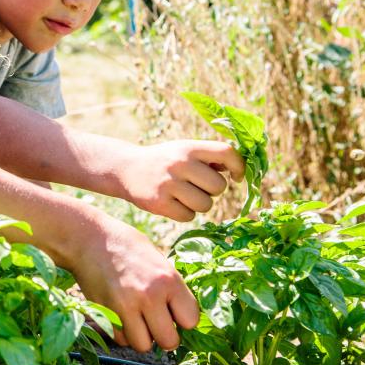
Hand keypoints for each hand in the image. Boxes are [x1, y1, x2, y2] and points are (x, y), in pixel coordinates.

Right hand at [67, 210, 197, 351]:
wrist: (88, 239)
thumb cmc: (127, 246)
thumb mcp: (159, 260)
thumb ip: (172, 289)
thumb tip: (184, 319)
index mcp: (168, 280)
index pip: (191, 320)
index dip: (184, 318)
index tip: (174, 311)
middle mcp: (148, 296)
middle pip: (169, 341)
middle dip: (165, 335)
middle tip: (158, 322)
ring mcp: (125, 307)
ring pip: (143, 346)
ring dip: (142, 336)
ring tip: (137, 317)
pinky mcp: (104, 314)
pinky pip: (121, 339)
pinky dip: (122, 332)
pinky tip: (121, 314)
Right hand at [116, 140, 244, 220]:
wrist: (126, 169)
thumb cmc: (164, 161)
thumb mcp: (183, 150)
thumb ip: (209, 158)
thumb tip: (237, 170)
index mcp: (189, 147)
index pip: (227, 152)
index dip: (239, 167)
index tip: (236, 177)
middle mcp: (179, 163)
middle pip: (219, 186)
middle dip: (213, 190)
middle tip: (198, 187)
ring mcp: (168, 184)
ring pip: (206, 205)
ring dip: (199, 204)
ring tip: (185, 195)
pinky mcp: (160, 203)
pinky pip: (188, 216)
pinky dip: (184, 213)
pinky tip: (172, 202)